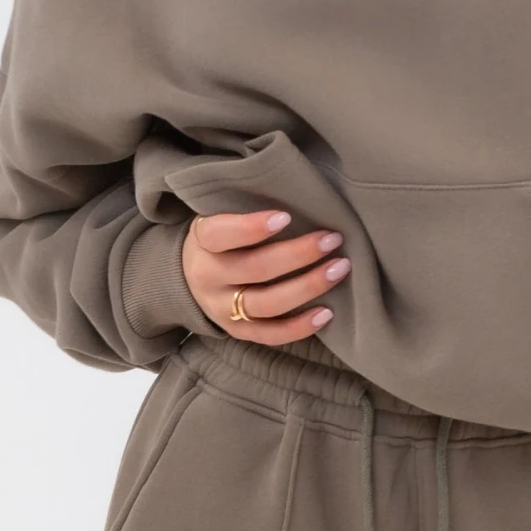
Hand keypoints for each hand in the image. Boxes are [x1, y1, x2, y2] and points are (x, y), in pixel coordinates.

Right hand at [182, 208, 350, 343]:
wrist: (191, 278)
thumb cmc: (224, 237)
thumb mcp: (221, 215)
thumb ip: (247, 208)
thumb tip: (301, 196)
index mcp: (203, 242)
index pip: (221, 234)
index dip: (251, 227)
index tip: (286, 216)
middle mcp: (209, 278)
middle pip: (255, 269)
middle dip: (298, 254)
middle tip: (332, 239)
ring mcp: (222, 309)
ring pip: (266, 304)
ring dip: (307, 287)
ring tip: (339, 269)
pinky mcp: (238, 332)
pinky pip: (270, 335)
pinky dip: (299, 327)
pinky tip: (327, 312)